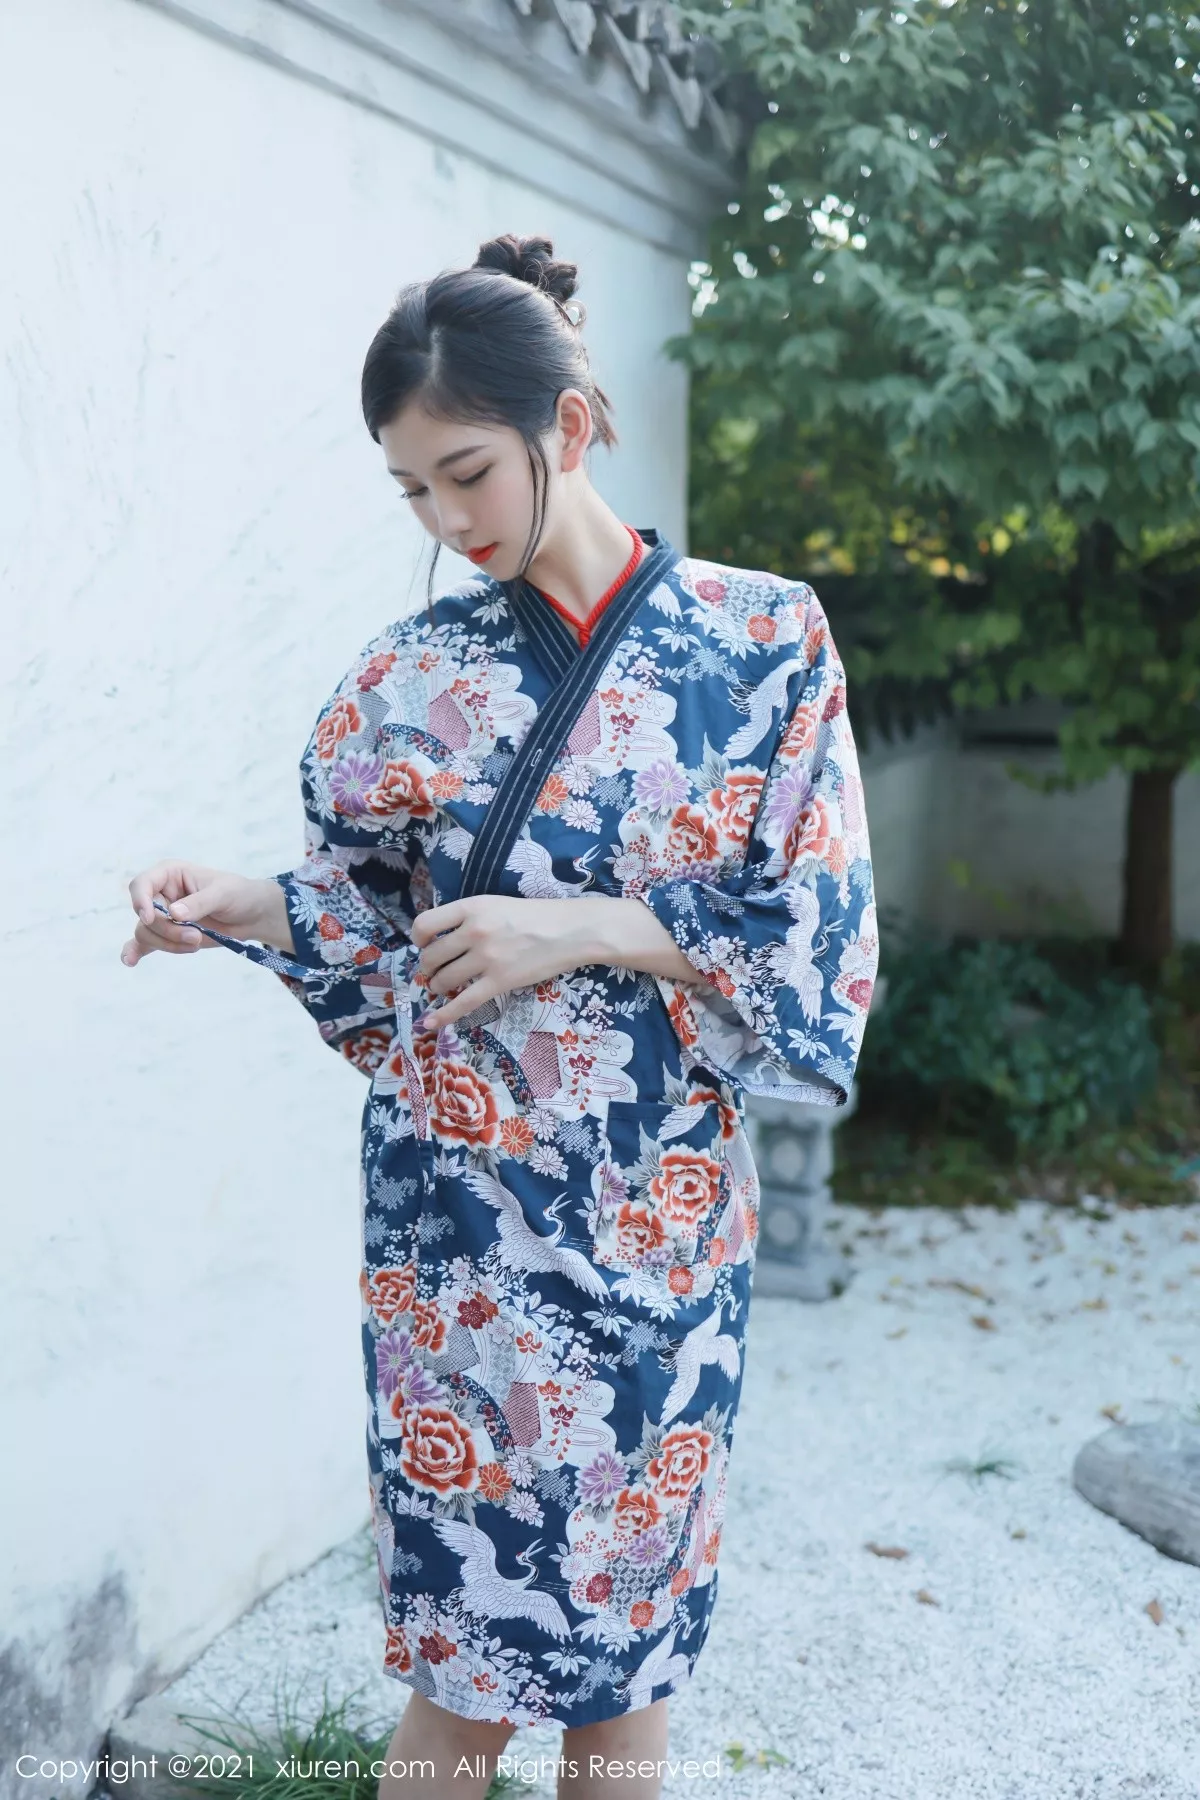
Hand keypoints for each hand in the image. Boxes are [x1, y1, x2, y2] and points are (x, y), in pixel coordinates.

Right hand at [121, 861, 288, 965]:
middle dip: (168, 930)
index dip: (141, 901)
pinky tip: (129, 961)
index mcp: (170, 874)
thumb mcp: (223, 894)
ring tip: (196, 943)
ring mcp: (163, 916)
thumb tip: (173, 914)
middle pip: (145, 915)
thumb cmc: (239, 894)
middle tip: (195, 937)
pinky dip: (136, 951)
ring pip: (147, 933)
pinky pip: (144, 943)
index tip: (150, 917)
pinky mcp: (167, 935)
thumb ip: (199, 903)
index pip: (142, 884)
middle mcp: (162, 893)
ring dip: (168, 944)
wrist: (251, 915)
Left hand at [410, 895, 601, 1028]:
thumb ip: (469, 917)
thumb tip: (441, 939)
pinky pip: (464, 1002)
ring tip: (443, 988)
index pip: (424, 924)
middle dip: (428, 968)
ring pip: (444, 980)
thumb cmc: (535, 916)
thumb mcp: (496, 904)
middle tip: (436, 971)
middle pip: (432, 956)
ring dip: (438, 987)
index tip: (425, 946)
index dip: (418, 939)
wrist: (570, 930)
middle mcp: (474, 931)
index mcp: (472, 907)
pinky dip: (444, 1015)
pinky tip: (430, 1022)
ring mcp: (487, 957)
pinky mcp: (500, 981)